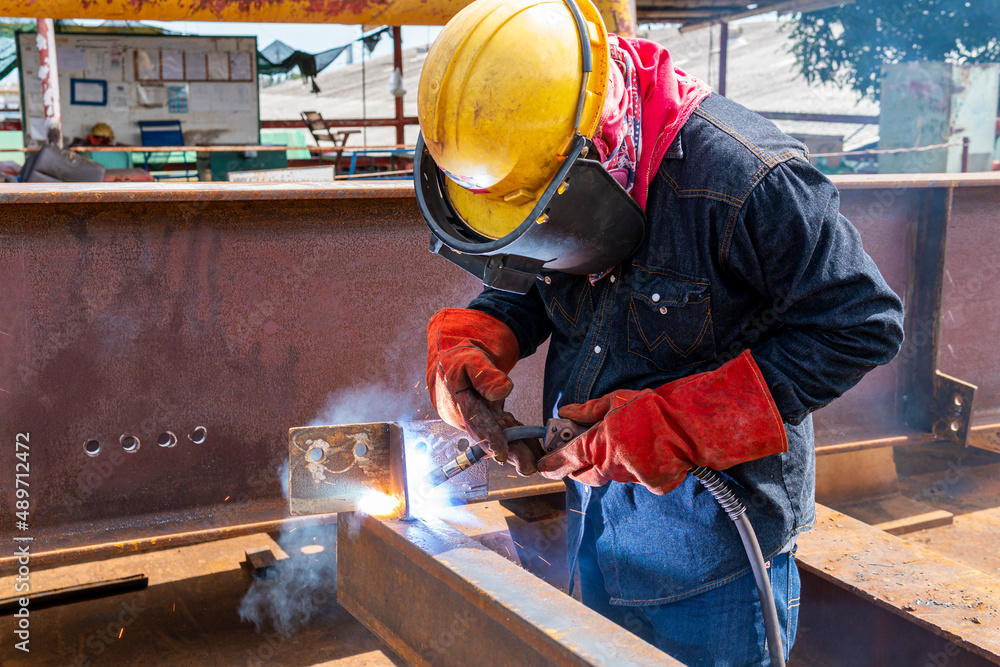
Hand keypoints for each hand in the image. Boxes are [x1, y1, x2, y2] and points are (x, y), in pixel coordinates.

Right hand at [426, 308, 541, 473]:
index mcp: (459, 403)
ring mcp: (481, 416)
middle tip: (529, 467)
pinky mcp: (491, 413)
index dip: (489, 439)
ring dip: (519, 449)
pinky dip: (521, 437)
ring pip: (501, 435)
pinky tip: (536, 447)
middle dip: (510, 453)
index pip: (476, 423)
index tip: (501, 455)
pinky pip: (507, 428)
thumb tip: (502, 392)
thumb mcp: (469, 358)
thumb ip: (484, 375)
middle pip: (490, 437)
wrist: (455, 351)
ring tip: (539, 461)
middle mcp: (469, 415)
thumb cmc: (461, 354)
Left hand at [536, 351, 787, 493]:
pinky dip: (635, 467)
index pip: (568, 459)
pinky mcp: (653, 485)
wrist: (692, 423)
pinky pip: (636, 478)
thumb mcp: (616, 400)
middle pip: (586, 475)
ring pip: (611, 476)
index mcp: (601, 443)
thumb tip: (566, 412)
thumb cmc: (655, 407)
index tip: (544, 466)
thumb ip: (587, 410)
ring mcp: (634, 478)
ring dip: (608, 465)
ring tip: (621, 444)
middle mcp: (614, 466)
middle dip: (577, 468)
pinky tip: (645, 450)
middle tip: (574, 459)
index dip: (552, 463)